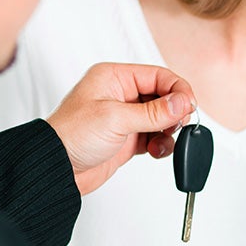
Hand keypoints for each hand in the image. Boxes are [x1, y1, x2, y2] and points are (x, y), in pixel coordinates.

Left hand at [45, 62, 195, 194]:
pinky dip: (161, 144)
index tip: (189, 106)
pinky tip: (156, 150)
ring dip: (168, 130)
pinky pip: (155, 136)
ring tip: (162, 140)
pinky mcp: (128, 138)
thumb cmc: (71, 136)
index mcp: (114, 77)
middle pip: (163, 96)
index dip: (177, 90)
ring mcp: (125, 117)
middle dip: (174, 112)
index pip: (158, 76)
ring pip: (162, 118)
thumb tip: (183, 102)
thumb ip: (154, 111)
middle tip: (178, 125)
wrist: (56, 169)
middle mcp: (121, 94)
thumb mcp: (116, 119)